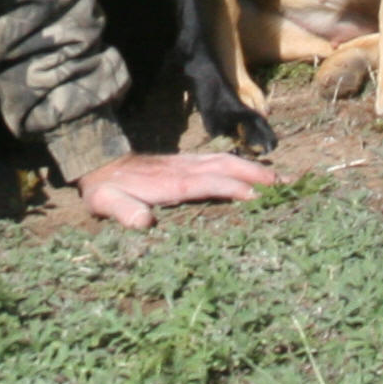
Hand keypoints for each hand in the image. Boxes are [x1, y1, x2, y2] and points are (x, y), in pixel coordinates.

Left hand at [77, 151, 280, 230]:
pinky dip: (240, 163)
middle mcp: (184, 169)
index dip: (232, 188)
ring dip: (252, 167)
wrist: (98, 163)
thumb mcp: (107, 204)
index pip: (208, 184)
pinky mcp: (186, 164)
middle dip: (254, 174)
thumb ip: (125, 212)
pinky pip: (219, 160)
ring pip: (225, 161)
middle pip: (225, 167)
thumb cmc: (105, 190)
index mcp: (171, 182)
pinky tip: (253, 170)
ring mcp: (186, 164)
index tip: (257, 196)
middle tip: (284, 184)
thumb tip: (144, 223)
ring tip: (279, 177)